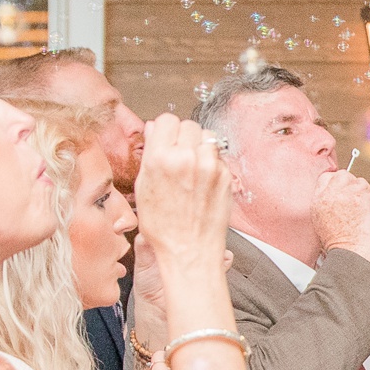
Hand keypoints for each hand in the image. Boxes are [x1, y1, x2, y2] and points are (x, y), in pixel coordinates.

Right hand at [133, 114, 230, 277]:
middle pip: (188, 124)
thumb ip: (150, 154)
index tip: (166, 139)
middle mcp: (186, 158)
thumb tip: (156, 129)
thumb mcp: (144, 187)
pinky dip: (211, 162)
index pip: (167, 120)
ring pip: (207, 136)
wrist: (189, 249)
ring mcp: (209, 166)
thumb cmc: (163, 225)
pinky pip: (218, 156)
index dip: (166, 129)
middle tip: (179, 153)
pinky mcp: (225, 176)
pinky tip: (203, 179)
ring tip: (192, 166)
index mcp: (160, 158)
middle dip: (183, 136)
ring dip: (199, 146)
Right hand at [311, 170, 369, 260]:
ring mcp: (345, 194)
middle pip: (344, 175)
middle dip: (355, 186)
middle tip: (361, 201)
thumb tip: (343, 194)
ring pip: (361, 182)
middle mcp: (329, 193)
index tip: (349, 193)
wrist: (347, 253)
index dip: (340, 182)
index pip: (327, 177)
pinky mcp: (360, 198)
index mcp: (318, 199)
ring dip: (368, 196)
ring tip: (368, 212)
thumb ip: (328, 202)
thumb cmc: (339, 242)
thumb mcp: (322, 219)